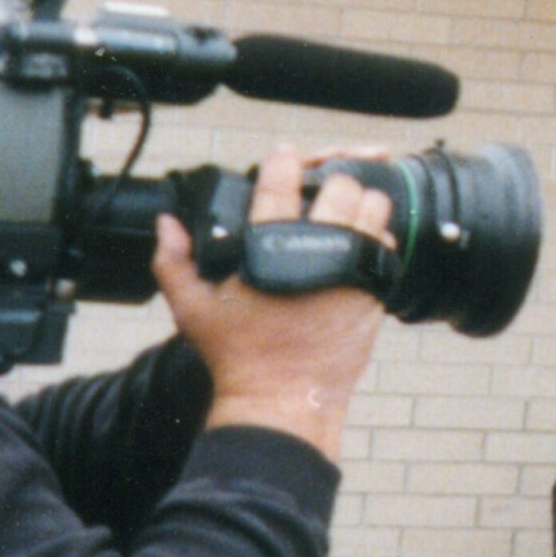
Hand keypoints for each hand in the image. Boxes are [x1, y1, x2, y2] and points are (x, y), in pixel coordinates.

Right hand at [156, 145, 392, 462]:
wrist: (284, 398)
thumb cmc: (238, 356)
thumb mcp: (193, 309)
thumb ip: (175, 261)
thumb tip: (166, 224)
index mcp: (270, 244)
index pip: (282, 180)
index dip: (285, 161)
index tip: (286, 157)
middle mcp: (317, 248)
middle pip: (339, 184)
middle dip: (329, 182)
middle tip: (319, 192)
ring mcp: (352, 266)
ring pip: (374, 206)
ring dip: (361, 203)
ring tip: (345, 211)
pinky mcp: (376, 288)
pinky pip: (389, 244)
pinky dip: (378, 238)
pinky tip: (362, 242)